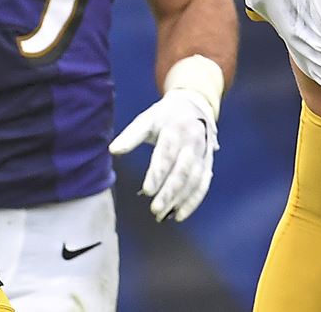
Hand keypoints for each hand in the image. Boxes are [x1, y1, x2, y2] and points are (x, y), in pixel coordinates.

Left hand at [109, 88, 217, 222]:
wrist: (194, 105)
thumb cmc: (164, 116)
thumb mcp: (147, 119)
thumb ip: (131, 136)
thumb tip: (112, 150)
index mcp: (175, 130)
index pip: (167, 154)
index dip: (157, 174)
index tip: (147, 190)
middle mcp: (192, 142)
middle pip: (182, 171)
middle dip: (169, 192)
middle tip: (155, 210)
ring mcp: (203, 153)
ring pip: (194, 180)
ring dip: (180, 200)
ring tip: (163, 215)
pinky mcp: (208, 163)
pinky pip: (203, 184)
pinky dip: (193, 201)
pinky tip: (179, 215)